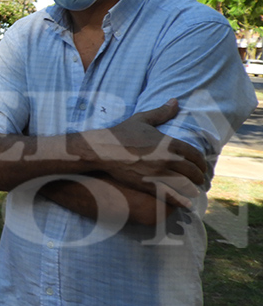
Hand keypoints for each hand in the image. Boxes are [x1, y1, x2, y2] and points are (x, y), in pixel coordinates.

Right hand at [85, 99, 206, 207]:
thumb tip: (175, 101)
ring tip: (194, 192)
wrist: (102, 150)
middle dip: (199, 177)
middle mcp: (168, 159)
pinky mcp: (148, 185)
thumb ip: (161, 112)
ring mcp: (159, 173)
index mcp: (169, 143)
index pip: (194, 155)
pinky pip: (170, 195)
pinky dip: (181, 201)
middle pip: (192, 171)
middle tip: (200, 180)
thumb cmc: (121, 134)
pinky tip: (187, 204)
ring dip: (192, 189)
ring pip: (185, 184)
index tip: (202, 167)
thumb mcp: (142, 120)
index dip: (201, 162)